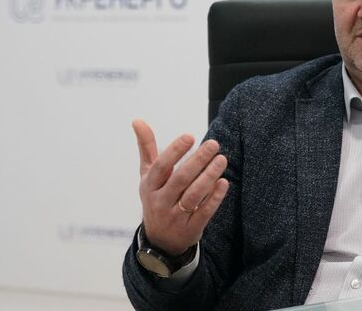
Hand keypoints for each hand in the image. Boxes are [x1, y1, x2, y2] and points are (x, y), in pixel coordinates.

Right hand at [134, 119, 228, 255]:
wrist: (159, 241)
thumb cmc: (156, 198)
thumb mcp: (147, 176)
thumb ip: (146, 148)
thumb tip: (137, 120)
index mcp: (149, 186)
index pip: (161, 167)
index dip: (174, 151)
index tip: (190, 136)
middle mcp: (160, 202)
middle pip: (180, 179)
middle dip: (197, 160)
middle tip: (214, 144)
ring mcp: (175, 217)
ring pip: (193, 195)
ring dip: (209, 176)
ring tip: (222, 160)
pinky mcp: (190, 229)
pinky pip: (204, 212)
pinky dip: (214, 197)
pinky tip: (224, 182)